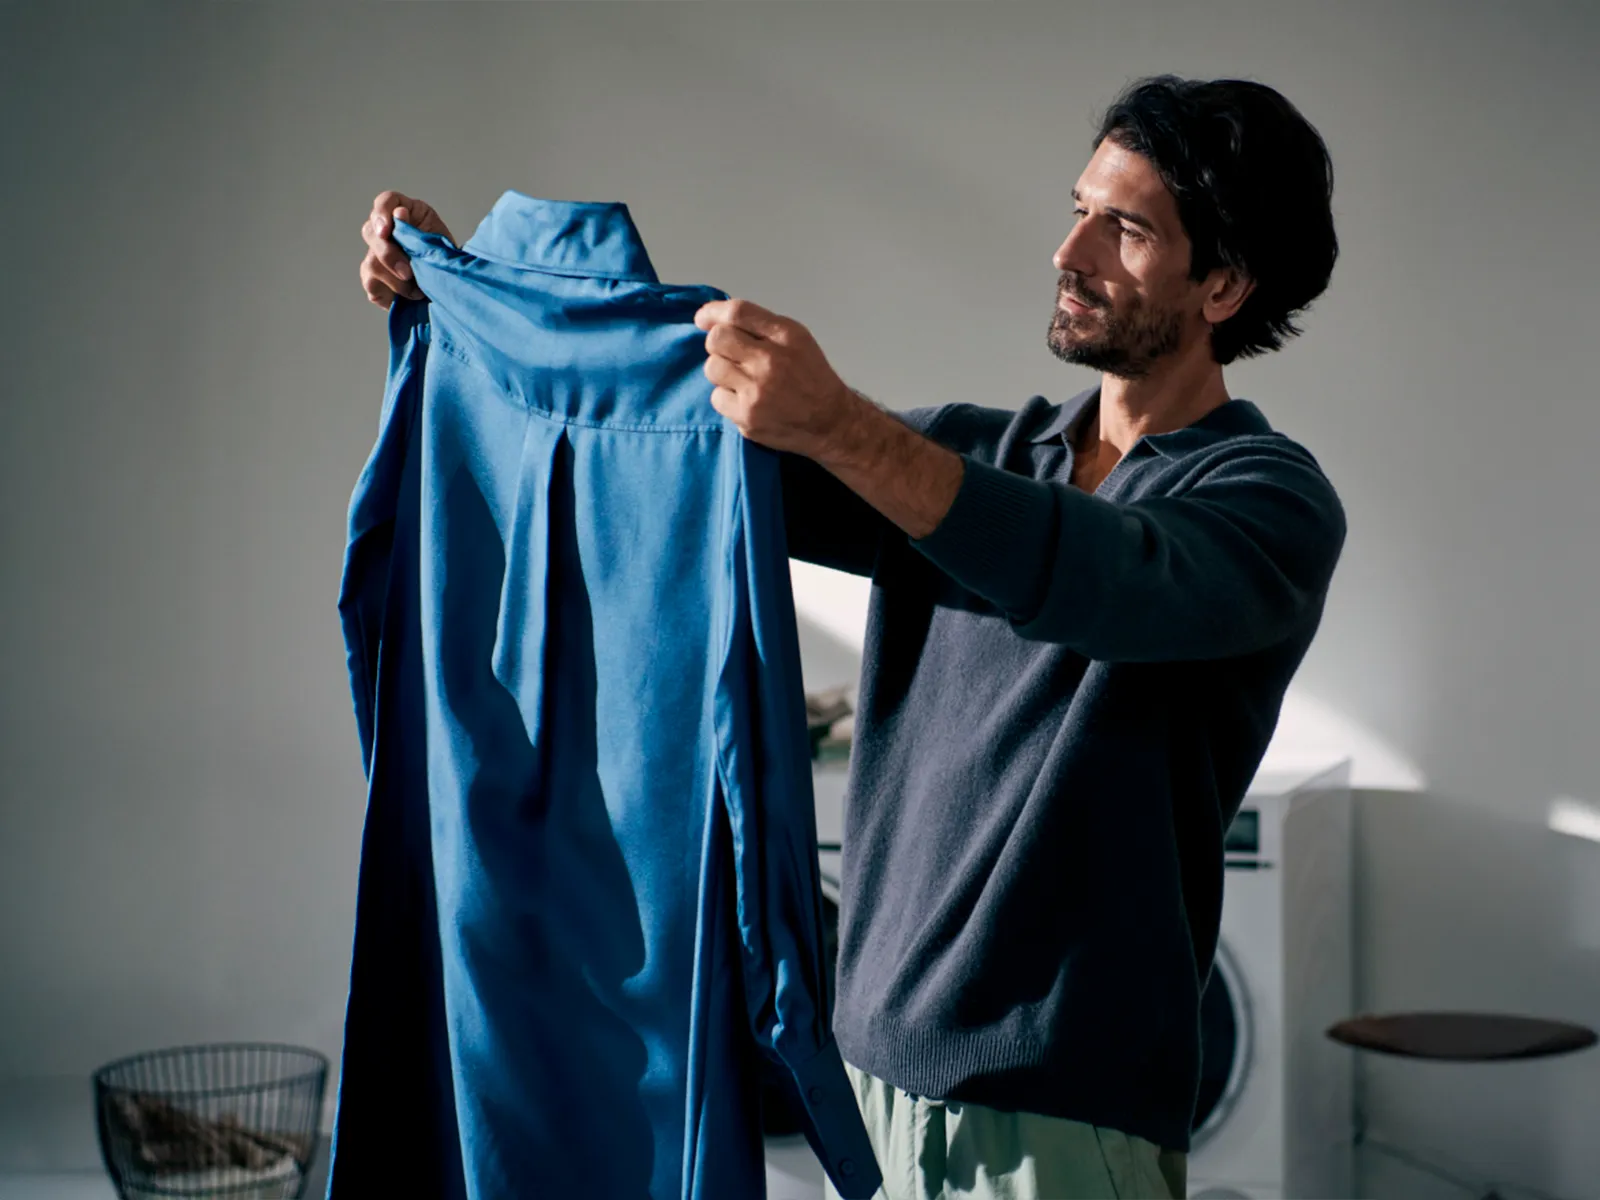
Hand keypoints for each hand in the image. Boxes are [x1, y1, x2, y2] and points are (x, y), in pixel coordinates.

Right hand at [359, 190, 455, 308]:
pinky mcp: (373, 279)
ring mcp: (375, 254)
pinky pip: (371, 284)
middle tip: (408, 273)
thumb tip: (400, 213)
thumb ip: (419, 229)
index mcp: (405, 212)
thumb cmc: (445, 259)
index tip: (386, 231)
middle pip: (371, 232)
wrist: (449, 287)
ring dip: (397, 280)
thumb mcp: (440, 241)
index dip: (382, 213)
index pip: (385, 201)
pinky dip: (391, 292)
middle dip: (389, 255)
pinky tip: (407, 296)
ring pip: (372, 262)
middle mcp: (385, 230)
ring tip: (418, 290)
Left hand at [693, 299, 859, 458]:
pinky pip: (717, 398)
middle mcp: (771, 361)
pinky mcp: (748, 418)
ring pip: (713, 368)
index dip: (712, 312)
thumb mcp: (796, 339)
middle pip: (717, 339)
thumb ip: (761, 326)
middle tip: (730, 354)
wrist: (830, 421)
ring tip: (741, 378)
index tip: (703, 319)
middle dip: (717, 344)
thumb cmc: (811, 376)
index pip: (738, 313)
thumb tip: (714, 320)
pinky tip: (745, 400)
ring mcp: (757, 392)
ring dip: (722, 371)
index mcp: (786, 336)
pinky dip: (727, 397)